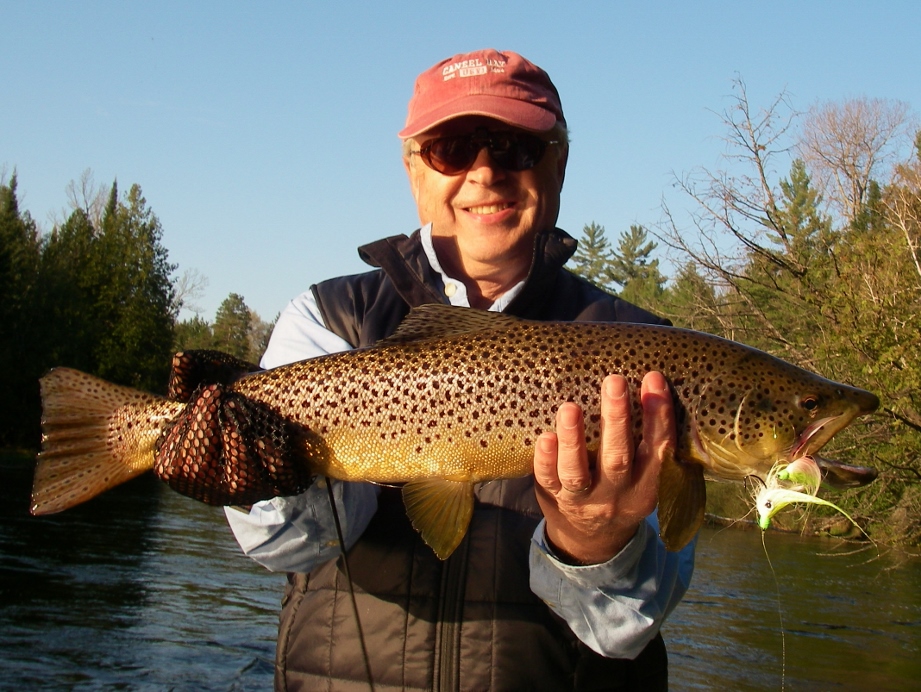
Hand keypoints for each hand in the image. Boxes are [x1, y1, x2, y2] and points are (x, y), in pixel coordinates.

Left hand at [533, 371, 675, 564]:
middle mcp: (617, 496)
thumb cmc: (622, 492)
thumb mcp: (644, 478)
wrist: (592, 541)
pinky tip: (545, 436)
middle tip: (615, 381)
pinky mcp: (555, 499)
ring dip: (573, 439)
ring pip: (577, 472)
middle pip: (618, 458)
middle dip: (617, 418)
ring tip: (570, 407)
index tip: (653, 379)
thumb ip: (646, 444)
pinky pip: (548, 480)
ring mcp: (584, 500)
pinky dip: (546, 459)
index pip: (658, 450)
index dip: (658, 415)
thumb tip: (648, 384)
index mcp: (647, 487)